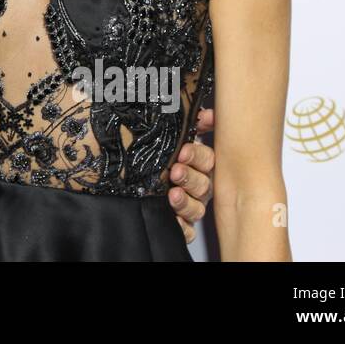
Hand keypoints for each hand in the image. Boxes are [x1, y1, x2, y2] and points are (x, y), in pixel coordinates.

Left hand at [168, 108, 214, 243]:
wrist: (136, 177)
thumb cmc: (163, 153)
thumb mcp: (175, 134)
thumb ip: (194, 123)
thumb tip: (208, 113)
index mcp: (200, 164)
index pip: (207, 159)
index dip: (197, 155)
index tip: (183, 151)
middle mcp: (199, 186)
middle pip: (203, 184)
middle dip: (190, 178)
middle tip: (176, 171)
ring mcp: (191, 206)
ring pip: (197, 208)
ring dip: (186, 202)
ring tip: (172, 195)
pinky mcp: (182, 224)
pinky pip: (187, 230)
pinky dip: (182, 227)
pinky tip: (174, 221)